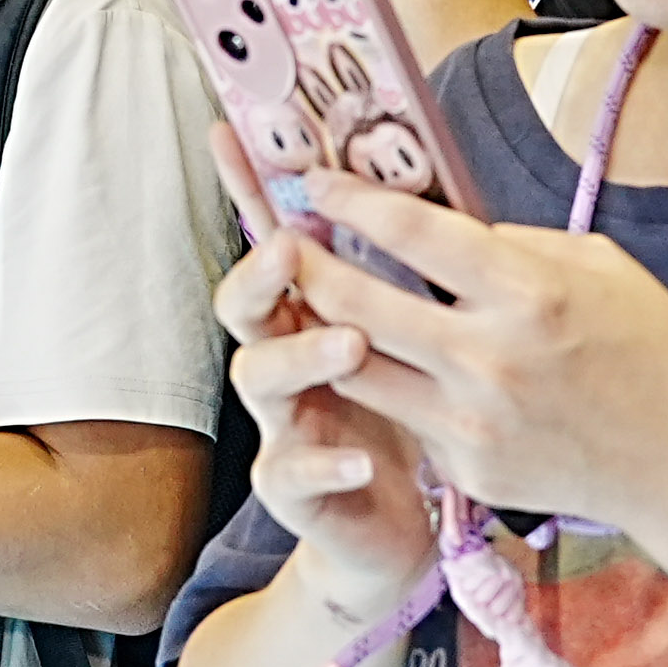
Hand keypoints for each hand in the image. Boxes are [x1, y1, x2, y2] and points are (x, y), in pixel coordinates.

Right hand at [212, 203, 433, 577]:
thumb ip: (416, 277)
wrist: (400, 531)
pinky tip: (359, 458)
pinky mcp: (295, 490)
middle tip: (294, 246)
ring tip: (350, 343)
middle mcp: (287, 358)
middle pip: (247, 301)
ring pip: (258, 377)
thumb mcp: (424, 339)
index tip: (231, 135)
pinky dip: (322, 463)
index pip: (278, 238)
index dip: (251, 189)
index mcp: (316, 311)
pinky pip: (290, 473)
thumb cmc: (416, 418)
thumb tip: (436, 197)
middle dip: (263, 270)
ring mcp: (284, 423)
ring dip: (299, 354)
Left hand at [291, 179, 667, 558]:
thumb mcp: (599, 266)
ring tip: (308, 300)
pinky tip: (382, 362)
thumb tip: (442, 230)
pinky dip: (389, 384)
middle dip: (306, 264)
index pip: (412, 231)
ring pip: (355, 367)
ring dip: (323, 330)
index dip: (351, 200)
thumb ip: (514, 246)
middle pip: (357, 302)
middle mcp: (490, 357)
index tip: (317, 183)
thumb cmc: (652, 351)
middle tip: (284, 240)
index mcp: (529, 290)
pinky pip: (403, 415)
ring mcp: (472, 421)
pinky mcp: (466, 468)